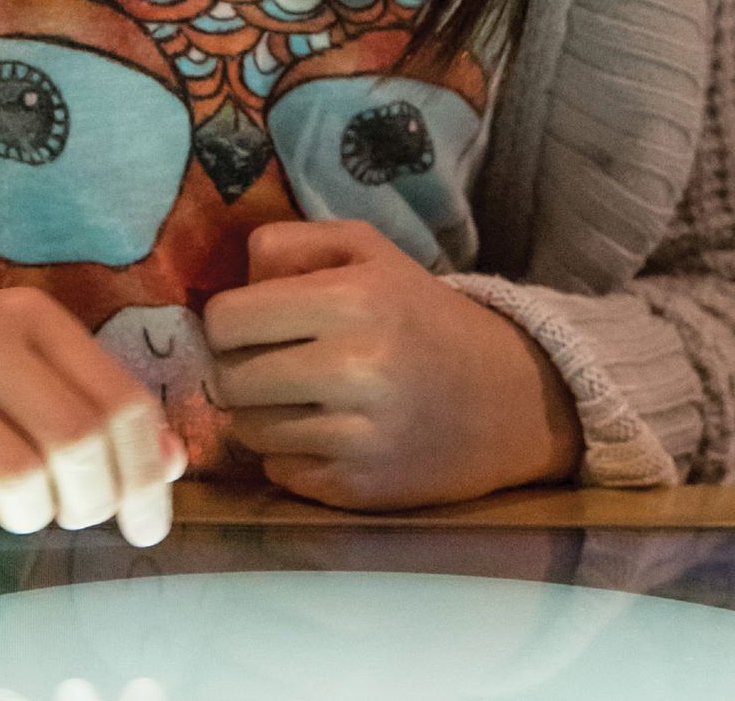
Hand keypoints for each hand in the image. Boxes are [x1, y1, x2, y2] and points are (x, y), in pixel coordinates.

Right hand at [0, 286, 185, 555]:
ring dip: (32, 519)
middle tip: (74, 517)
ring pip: (16, 477)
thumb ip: (95, 401)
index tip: (145, 524)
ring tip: (18, 513)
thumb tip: (171, 464)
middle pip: (76, 441)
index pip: (120, 402)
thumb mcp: (20, 357)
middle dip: (92, 502)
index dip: (147, 477)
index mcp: (26, 317)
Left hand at [202, 219, 580, 510]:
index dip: (229, 321)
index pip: (226, 320)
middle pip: (228, 381)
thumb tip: (232, 284)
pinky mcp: (359, 489)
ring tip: (304, 398)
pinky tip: (328, 433)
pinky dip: (291, 455)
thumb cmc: (422, 315)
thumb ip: (290, 245)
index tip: (253, 324)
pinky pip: (280, 472)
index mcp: (352, 301)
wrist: (508, 398)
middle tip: (272, 363)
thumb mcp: (366, 251)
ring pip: (249, 431)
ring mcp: (357, 438)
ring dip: (263, 415)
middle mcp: (353, 370)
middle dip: (238, 369)